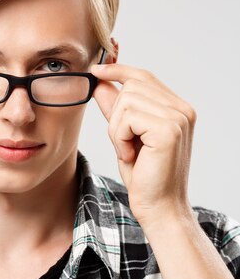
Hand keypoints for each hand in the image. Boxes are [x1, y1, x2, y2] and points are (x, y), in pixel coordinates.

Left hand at [90, 62, 196, 229]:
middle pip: (132, 86)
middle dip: (116, 115)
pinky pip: (127, 117)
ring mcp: (178, 117)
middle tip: (123, 144)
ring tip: (129, 151)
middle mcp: (182, 109)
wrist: (158, 208)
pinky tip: (131, 155)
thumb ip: (115, 108)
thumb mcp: (124, 136)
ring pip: (126, 100)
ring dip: (117, 129)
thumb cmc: (144, 177)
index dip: (118, 70)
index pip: (144, 76)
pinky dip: (120, 137)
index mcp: (177, 108)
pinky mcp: (168, 129)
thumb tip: (100, 81)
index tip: (96, 70)